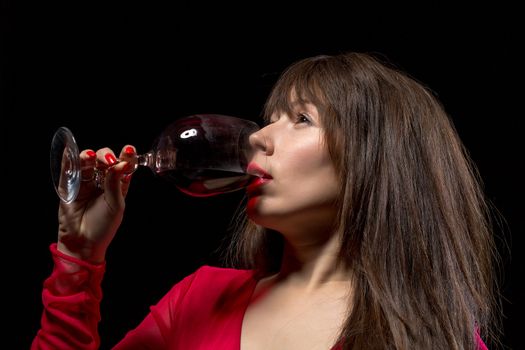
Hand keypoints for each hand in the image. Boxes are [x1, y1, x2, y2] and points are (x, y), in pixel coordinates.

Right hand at [57, 146, 134, 262]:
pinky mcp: (68, 186)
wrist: (83, 243)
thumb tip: (120, 164)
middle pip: (103, 160)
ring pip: (86, 163)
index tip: (129, 150)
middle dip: (106, 156)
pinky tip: (72, 154)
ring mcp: (84, 182)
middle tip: (109, 161)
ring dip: (89, 157)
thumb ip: (116, 184)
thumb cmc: (103, 227)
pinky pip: (68, 170)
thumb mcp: (116, 205)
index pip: (122, 166)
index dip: (126, 156)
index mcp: (117, 185)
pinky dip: (70, 160)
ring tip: (91, 157)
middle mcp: (101, 181)